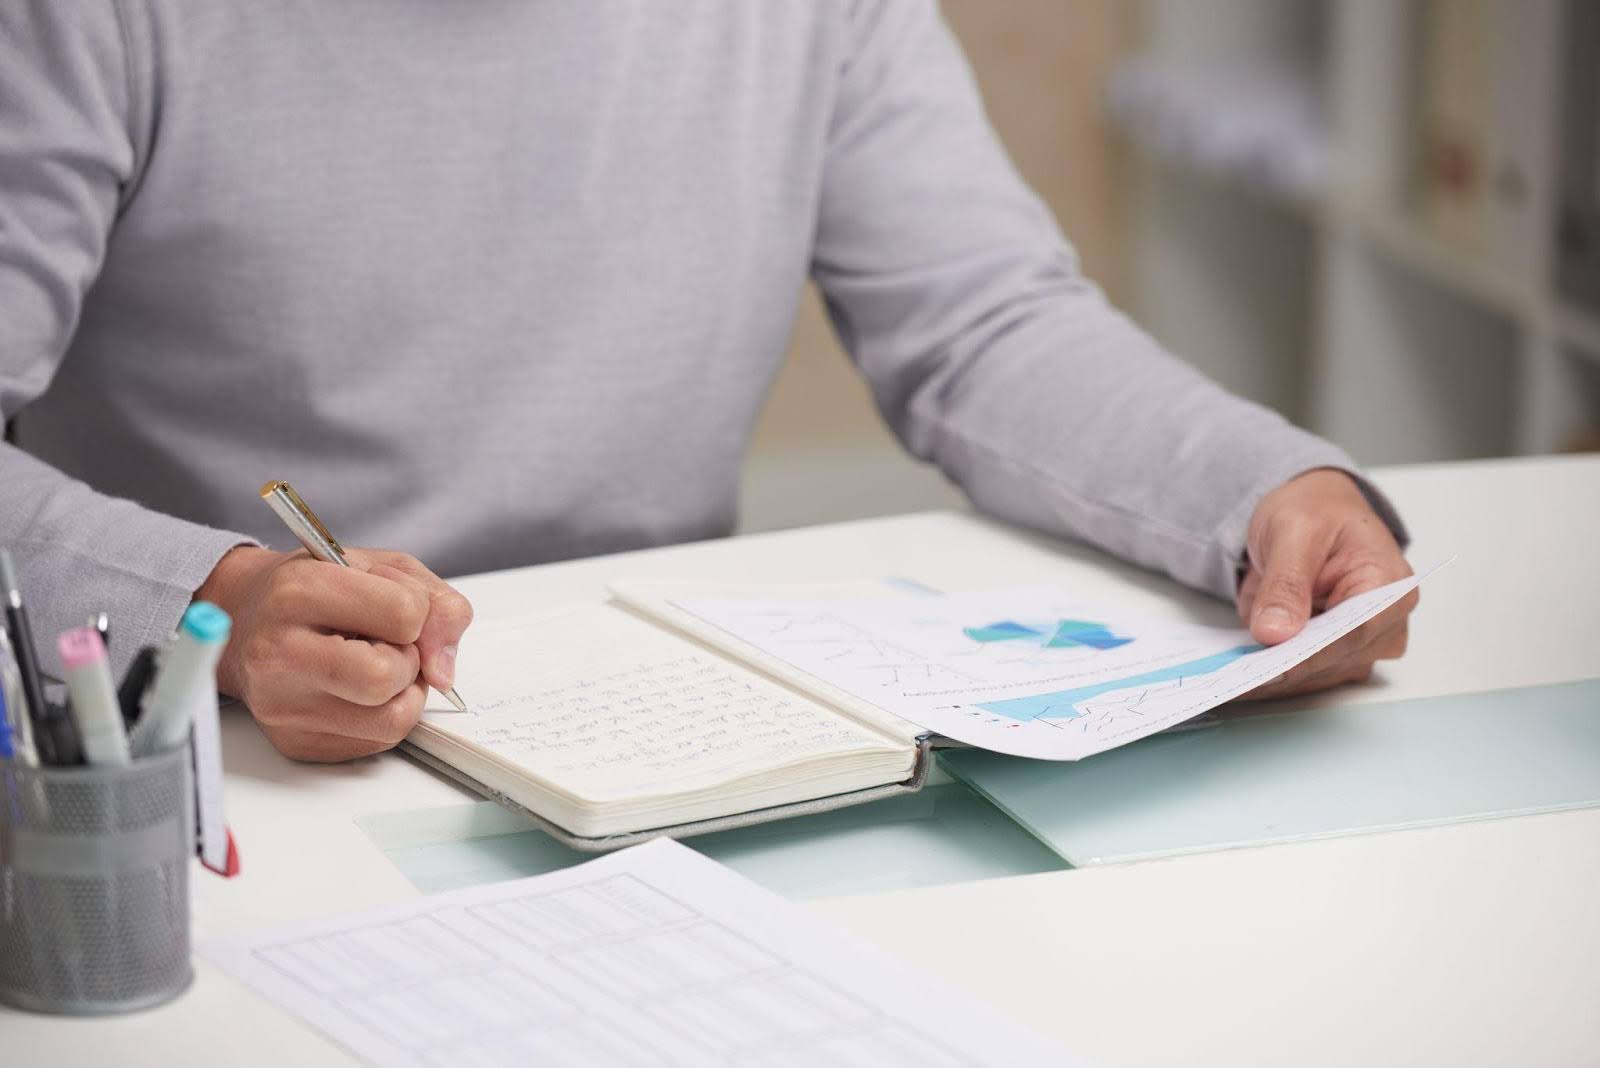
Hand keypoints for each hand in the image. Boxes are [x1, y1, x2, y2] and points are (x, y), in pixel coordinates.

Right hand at [195, 545, 473, 761]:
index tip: (394, 610)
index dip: (416, 613)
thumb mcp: (383, 568)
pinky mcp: (294, 742)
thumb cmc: (319, 589)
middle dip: (409, 662)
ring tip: (378, 668)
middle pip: (386, 678)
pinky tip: (359, 691)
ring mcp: (282, 705)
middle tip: (388, 646)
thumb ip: (436, 604)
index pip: (403, 614)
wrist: (247, 618)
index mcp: (298, 592)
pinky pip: (375, 744)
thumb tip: (444, 670)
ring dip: (404, 695)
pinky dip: (384, 717)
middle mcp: (279, 652)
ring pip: (391, 722)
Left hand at [1236, 468, 1415, 699]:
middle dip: (1284, 669)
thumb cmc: (1316, 510)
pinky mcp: (1333, 653)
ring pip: (1318, 677)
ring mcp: (1360, 642)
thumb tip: (1275, 632)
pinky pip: (1303, 673)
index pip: (1353, 632)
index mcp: (1390, 586)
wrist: (1311, 511)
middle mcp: (1384, 622)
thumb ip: (1286, 582)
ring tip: (1229, 678)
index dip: (1310, 654)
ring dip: (1274, 679)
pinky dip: (1271, 675)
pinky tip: (1239, 673)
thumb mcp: (1294, 531)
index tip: (1269, 667)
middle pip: (1336, 662)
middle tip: (1234, 675)